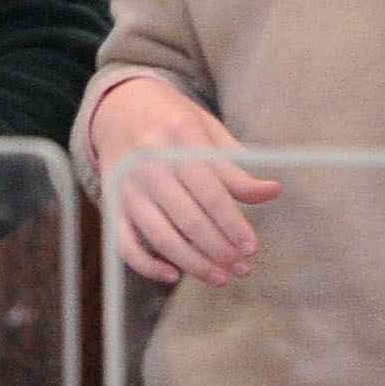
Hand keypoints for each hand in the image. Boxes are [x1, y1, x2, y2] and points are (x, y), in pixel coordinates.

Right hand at [89, 76, 279, 287]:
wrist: (120, 108)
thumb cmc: (173, 120)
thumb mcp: (207, 130)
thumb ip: (235, 165)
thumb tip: (272, 191)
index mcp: (180, 137)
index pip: (212, 192)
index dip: (234, 224)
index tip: (252, 247)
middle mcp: (150, 163)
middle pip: (190, 219)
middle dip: (220, 249)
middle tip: (243, 268)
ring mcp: (128, 187)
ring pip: (162, 236)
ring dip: (194, 264)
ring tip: (220, 277)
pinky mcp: (112, 204)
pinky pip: (125, 244)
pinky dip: (147, 265)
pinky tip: (174, 275)